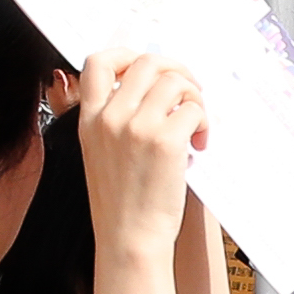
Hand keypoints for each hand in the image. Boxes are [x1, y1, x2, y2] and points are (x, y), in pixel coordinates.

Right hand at [73, 52, 202, 251]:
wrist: (129, 239)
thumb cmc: (120, 204)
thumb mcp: (99, 154)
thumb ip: (112, 120)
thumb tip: (149, 90)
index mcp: (90, 119)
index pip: (98, 62)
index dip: (127, 54)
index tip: (148, 67)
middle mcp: (110, 117)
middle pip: (147, 62)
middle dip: (175, 71)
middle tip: (187, 92)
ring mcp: (137, 127)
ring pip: (175, 82)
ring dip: (194, 98)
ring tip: (195, 124)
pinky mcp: (166, 141)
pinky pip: (194, 110)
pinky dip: (204, 123)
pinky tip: (199, 144)